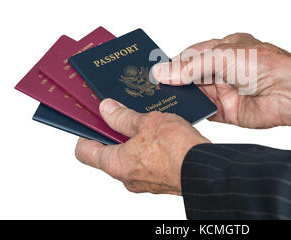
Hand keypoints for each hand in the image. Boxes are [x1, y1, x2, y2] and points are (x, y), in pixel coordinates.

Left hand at [75, 98, 209, 194]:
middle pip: (109, 154)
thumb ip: (123, 117)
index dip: (86, 134)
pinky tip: (162, 133)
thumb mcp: (146, 122)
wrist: (205, 169)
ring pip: (132, 158)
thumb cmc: (176, 149)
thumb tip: (106, 109)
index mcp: (116, 164)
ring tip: (146, 121)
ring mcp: (145, 181)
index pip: (85, 152)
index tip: (92, 120)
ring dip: (136, 140)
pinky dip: (151, 149)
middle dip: (114, 133)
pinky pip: (149, 162)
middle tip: (121, 114)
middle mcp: (127, 177)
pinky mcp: (161, 180)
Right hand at [152, 33, 290, 128]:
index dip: (174, 61)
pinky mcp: (227, 111)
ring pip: (195, 94)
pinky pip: (203, 112)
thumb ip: (191, 67)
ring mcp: (224, 90)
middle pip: (191, 75)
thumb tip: (162, 72)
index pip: (192, 54)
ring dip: (180, 97)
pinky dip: (191, 112)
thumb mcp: (222, 56)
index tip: (154, 69)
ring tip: (156, 99)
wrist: (288, 92)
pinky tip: (175, 112)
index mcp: (224, 49)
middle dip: (173, 80)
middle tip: (150, 86)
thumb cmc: (264, 64)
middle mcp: (223, 69)